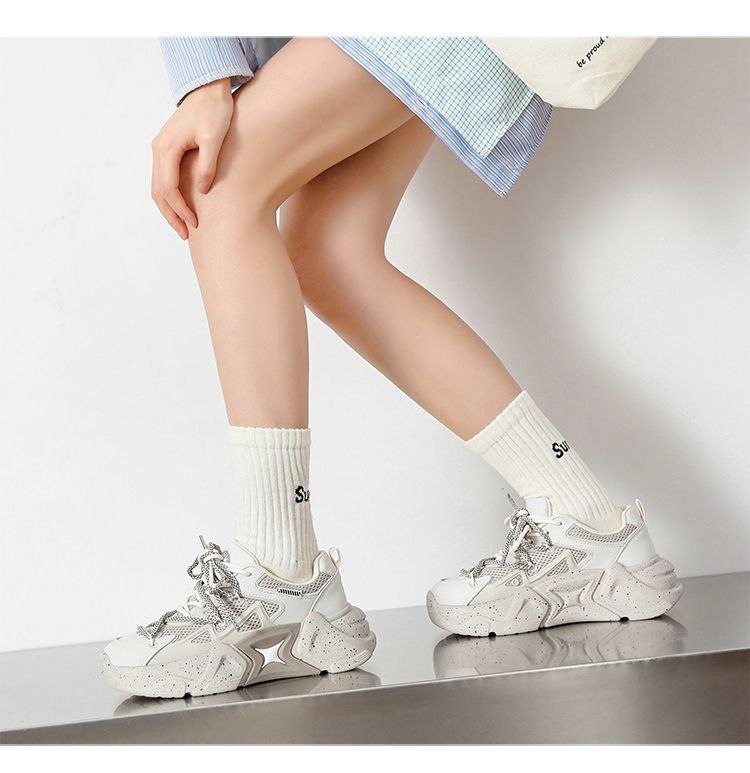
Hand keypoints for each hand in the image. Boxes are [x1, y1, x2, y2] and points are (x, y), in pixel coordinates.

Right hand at [151, 78, 233, 238]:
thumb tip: (201, 190)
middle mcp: (159, 149)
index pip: (168, 188)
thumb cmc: (215, 111)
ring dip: (169, 209)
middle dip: (171, 216)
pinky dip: (170, 197)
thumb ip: (207, 164)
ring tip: (184, 227)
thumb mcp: (215, 138)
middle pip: (158, 192)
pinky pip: (164, 179)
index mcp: (167, 147)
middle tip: (186, 236)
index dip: (180, 210)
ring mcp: (161, 149)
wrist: (209, 90)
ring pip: (158, 187)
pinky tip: (183, 208)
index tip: (194, 224)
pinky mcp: (168, 149)